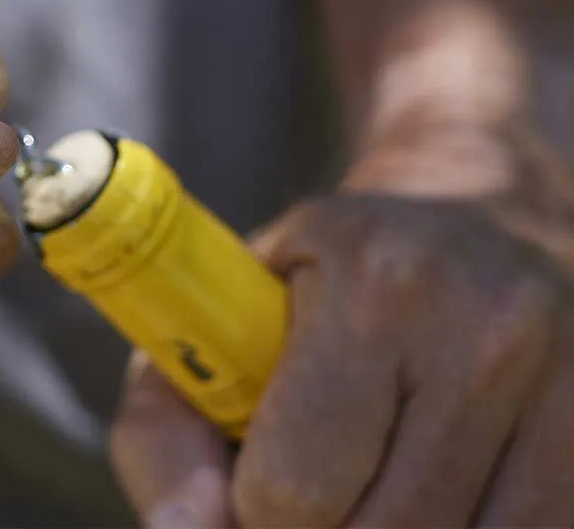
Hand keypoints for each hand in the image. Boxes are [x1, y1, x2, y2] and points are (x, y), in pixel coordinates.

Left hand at [111, 143, 573, 526]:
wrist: (470, 205)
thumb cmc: (319, 274)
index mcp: (370, 276)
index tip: (258, 478)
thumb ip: (169, 428)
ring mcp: (566, 380)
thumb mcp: (222, 310)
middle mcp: (484, 324)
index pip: (294, 489)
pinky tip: (436, 492)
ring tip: (372, 480)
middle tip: (316, 483)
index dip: (255, 508)